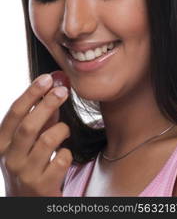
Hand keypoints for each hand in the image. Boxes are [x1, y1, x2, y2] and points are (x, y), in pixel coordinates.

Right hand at [0, 72, 72, 195]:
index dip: (31, 93)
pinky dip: (66, 152)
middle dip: (47, 104)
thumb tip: (55, 88)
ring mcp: (24, 174)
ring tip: (63, 132)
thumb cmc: (29, 163)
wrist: (27, 202)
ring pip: (47, 140)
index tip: (46, 78)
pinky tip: (63, 154)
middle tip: (63, 90)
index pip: (15, 112)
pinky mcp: (42, 186)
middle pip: (29, 125)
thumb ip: (41, 117)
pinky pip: (61, 159)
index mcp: (2, 142)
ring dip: (61, 130)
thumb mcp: (29, 140)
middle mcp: (9, 158)